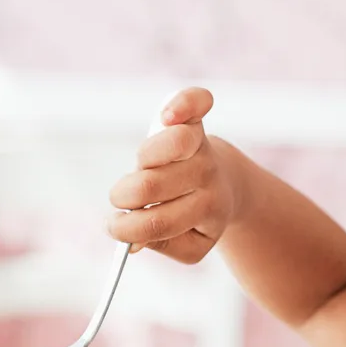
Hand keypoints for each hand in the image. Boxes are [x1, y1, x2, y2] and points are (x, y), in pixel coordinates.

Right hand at [108, 87, 236, 262]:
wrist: (229, 186)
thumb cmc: (196, 215)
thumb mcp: (188, 242)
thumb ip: (160, 243)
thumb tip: (130, 242)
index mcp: (207, 210)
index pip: (160, 222)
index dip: (128, 228)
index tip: (116, 228)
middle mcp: (206, 176)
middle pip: (151, 185)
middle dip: (124, 196)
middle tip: (123, 201)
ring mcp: (202, 148)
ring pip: (165, 146)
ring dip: (141, 160)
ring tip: (141, 170)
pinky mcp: (197, 121)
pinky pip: (195, 102)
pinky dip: (182, 102)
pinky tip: (168, 115)